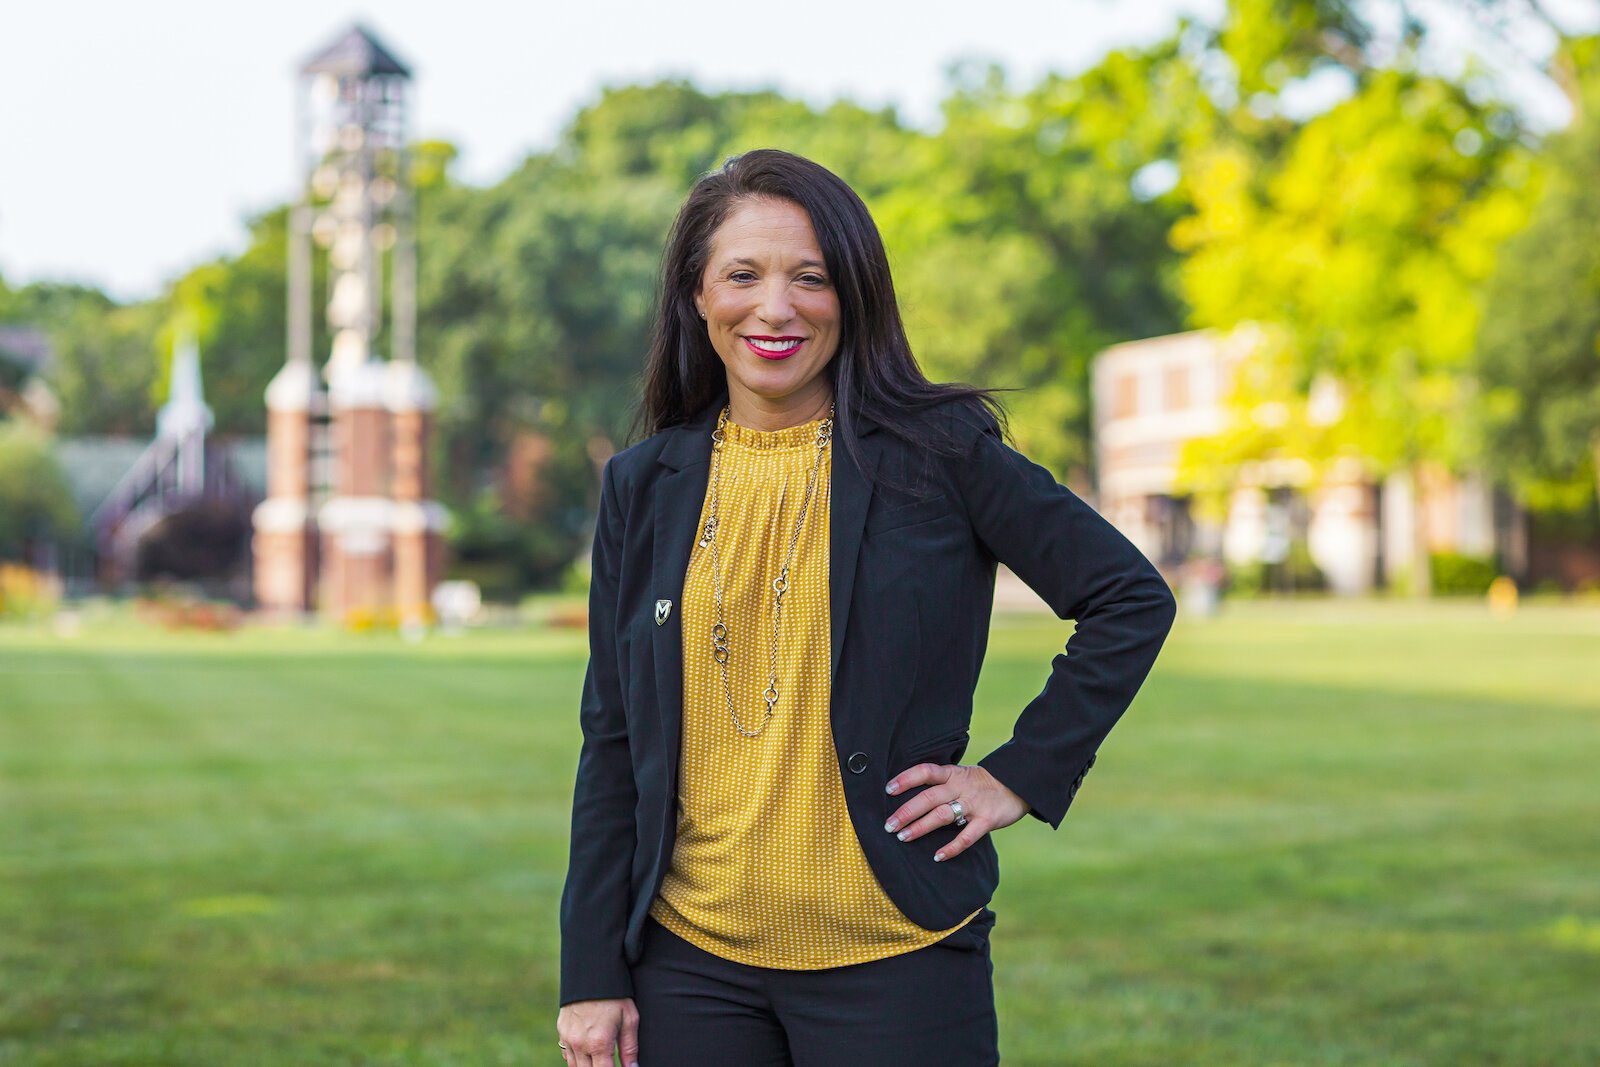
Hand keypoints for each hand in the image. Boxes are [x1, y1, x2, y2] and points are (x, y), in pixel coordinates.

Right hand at [557, 997, 638, 1066]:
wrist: (592, 972)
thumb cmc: (615, 995)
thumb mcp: (629, 1019)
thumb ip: (630, 1048)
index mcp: (599, 1043)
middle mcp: (580, 1044)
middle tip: (609, 1061)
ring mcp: (568, 1038)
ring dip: (588, 1066)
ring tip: (600, 1058)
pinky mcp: (561, 1031)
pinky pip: (567, 1055)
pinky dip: (577, 1058)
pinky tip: (588, 1052)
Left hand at [883, 763, 1030, 860]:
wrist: (1019, 783)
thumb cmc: (983, 783)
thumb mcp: (962, 775)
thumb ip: (941, 783)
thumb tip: (911, 796)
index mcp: (953, 774)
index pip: (925, 772)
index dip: (906, 779)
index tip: (888, 789)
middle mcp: (960, 787)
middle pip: (928, 798)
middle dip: (906, 811)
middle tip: (889, 825)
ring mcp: (974, 803)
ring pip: (942, 815)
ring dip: (921, 827)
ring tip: (903, 837)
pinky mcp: (987, 820)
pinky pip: (966, 836)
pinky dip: (951, 848)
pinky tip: (937, 856)